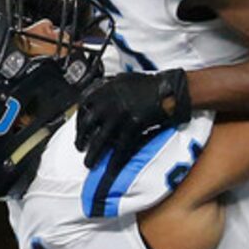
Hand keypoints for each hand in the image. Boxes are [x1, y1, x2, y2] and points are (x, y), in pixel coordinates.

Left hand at [75, 69, 191, 164]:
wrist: (169, 89)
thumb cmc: (149, 85)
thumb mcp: (124, 80)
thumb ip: (109, 89)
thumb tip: (97, 97)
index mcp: (106, 88)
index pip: (84, 105)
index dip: (79, 120)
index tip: (79, 130)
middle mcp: (110, 100)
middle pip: (88, 124)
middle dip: (81, 138)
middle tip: (80, 148)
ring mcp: (122, 113)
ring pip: (101, 138)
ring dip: (93, 153)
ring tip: (89, 163)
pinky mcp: (134, 124)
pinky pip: (121, 146)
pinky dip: (115, 159)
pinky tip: (111, 168)